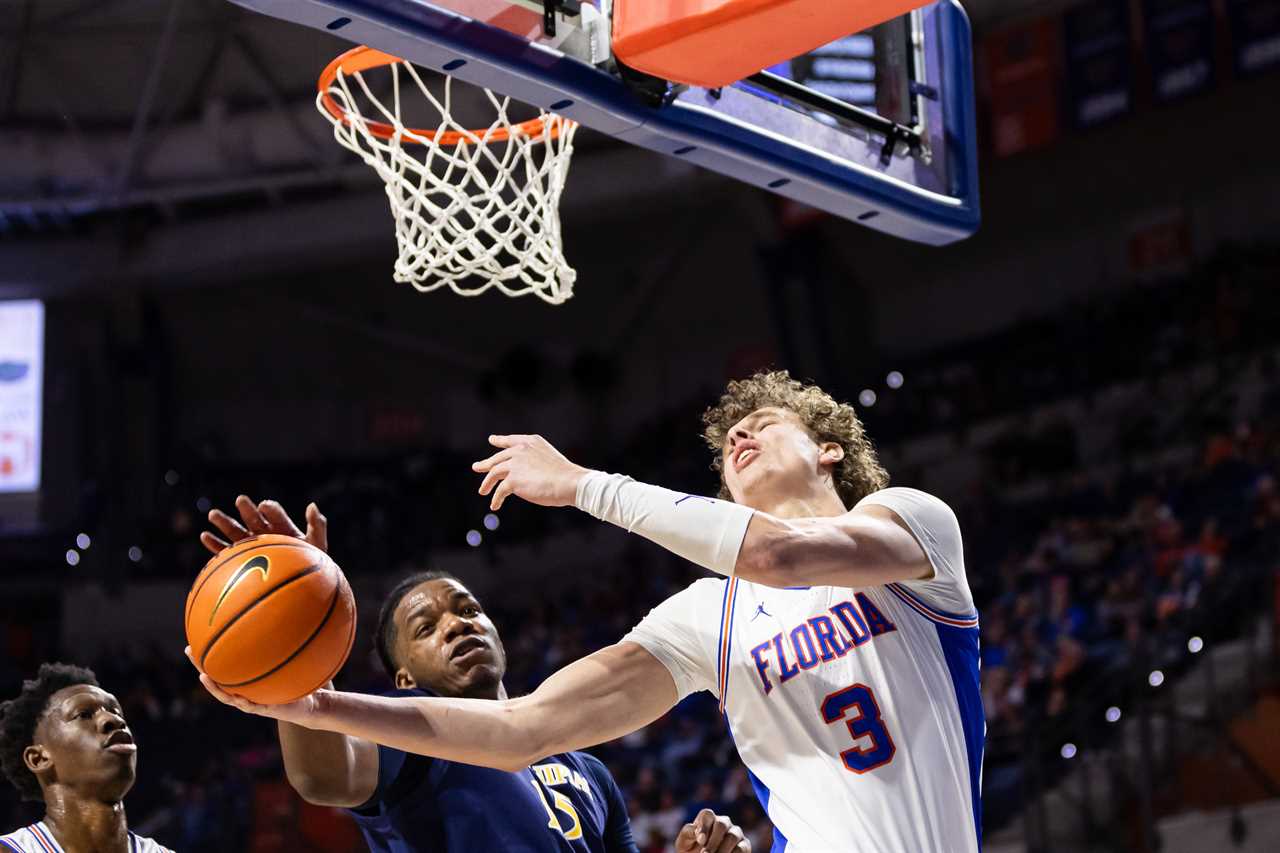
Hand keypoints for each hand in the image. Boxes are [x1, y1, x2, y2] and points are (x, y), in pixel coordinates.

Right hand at [184, 645, 323, 726]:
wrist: (310, 702)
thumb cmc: (297, 678)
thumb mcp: (290, 657)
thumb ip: (284, 641)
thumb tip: (285, 613)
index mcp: (244, 678)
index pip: (223, 664)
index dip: (208, 654)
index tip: (195, 637)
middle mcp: (243, 689)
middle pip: (217, 677)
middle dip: (201, 664)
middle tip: (189, 651)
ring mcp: (251, 701)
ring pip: (226, 695)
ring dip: (214, 687)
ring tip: (203, 677)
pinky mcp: (264, 709)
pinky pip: (250, 706)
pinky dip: (243, 701)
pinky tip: (238, 696)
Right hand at [201, 495, 327, 554]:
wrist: (302, 586)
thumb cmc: (312, 564)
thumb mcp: (318, 544)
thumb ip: (317, 525)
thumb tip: (312, 505)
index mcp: (283, 527)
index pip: (274, 513)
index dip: (270, 509)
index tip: (264, 507)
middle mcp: (265, 533)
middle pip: (253, 518)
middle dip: (246, 509)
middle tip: (240, 500)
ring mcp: (252, 546)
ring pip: (236, 532)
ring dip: (224, 522)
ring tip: (213, 514)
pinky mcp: (241, 559)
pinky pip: (225, 552)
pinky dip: (214, 545)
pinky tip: (205, 536)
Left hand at [472, 434, 590, 511]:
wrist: (569, 482)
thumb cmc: (564, 475)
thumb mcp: (547, 459)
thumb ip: (533, 462)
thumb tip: (520, 476)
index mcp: (531, 442)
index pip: (511, 440)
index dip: (500, 440)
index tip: (492, 440)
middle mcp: (520, 450)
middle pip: (498, 458)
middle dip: (486, 464)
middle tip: (477, 467)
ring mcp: (515, 464)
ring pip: (494, 473)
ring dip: (487, 483)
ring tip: (483, 491)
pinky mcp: (513, 480)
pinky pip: (500, 490)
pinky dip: (496, 499)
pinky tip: (495, 505)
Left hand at [675, 809, 749, 852]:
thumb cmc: (691, 850)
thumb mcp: (684, 843)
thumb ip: (687, 833)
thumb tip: (697, 831)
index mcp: (707, 818)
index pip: (707, 814)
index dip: (704, 826)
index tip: (700, 841)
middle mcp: (723, 822)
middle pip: (722, 824)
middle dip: (713, 842)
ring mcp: (735, 833)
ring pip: (732, 836)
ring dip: (722, 850)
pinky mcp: (744, 845)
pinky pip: (741, 848)